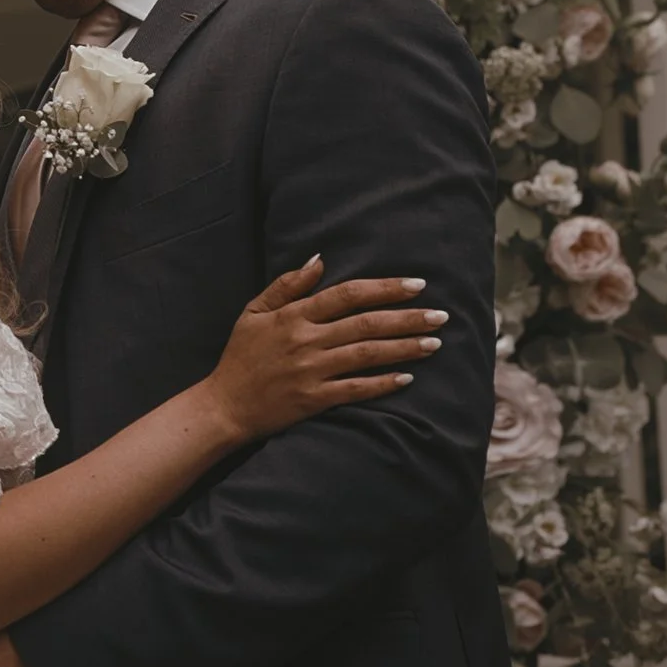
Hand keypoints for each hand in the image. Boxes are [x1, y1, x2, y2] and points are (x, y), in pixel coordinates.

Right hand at [201, 254, 446, 441]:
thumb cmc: (241, 356)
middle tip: (441, 315)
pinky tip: (408, 377)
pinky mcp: (315, 399)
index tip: (416, 285)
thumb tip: (319, 260)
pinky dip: (383, 383)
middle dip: (407, 318)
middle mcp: (305, 341)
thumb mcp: (253, 312)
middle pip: (365, 324)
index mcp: (292, 316)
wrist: (225, 405)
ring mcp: (311, 371)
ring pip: (367, 355)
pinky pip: (356, 389)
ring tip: (434, 342)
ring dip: (404, 348)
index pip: (346, 295)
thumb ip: (286, 285)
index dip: (384, 288)